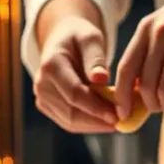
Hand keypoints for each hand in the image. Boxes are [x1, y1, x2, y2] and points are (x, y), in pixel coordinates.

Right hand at [33, 0, 119, 132]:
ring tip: (117, 123)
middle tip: (122, 122)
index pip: (74, 93)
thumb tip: (102, 79)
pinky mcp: (46, 106)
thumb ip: (96, 59)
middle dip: (98, 120)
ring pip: (69, 122)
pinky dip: (87, 125)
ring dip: (94, 125)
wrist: (62, 40)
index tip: (117, 115)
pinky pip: (68, 122)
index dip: (96, 107)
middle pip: (71, 112)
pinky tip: (105, 122)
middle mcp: (41, 84)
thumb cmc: (79, 37)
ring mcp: (41, 97)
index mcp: (50, 65)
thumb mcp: (90, 38)